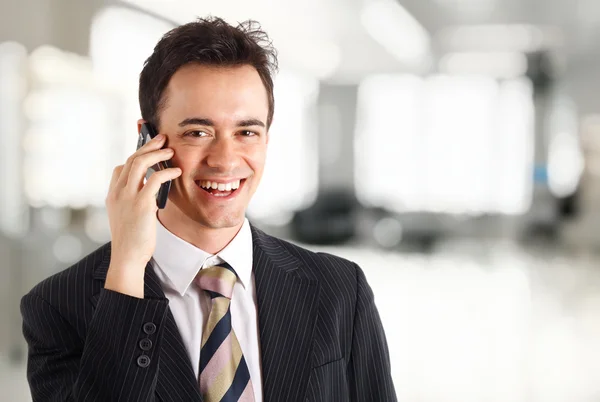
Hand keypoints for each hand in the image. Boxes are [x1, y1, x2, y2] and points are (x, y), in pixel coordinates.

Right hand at [104, 134, 181, 297]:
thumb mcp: (126, 217)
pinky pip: (155, 179)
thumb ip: (133, 201)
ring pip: (140, 163)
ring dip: (157, 153)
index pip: (121, 167)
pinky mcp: (142, 204)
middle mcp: (117, 192)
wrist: (127, 257)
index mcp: (113, 195)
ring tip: (170, 150)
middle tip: (162, 138)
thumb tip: (150, 192)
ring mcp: (128, 197)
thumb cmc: (131, 240)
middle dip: (148, 145)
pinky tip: (176, 171)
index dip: (135, 156)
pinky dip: (167, 172)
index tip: (149, 150)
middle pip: (132, 159)